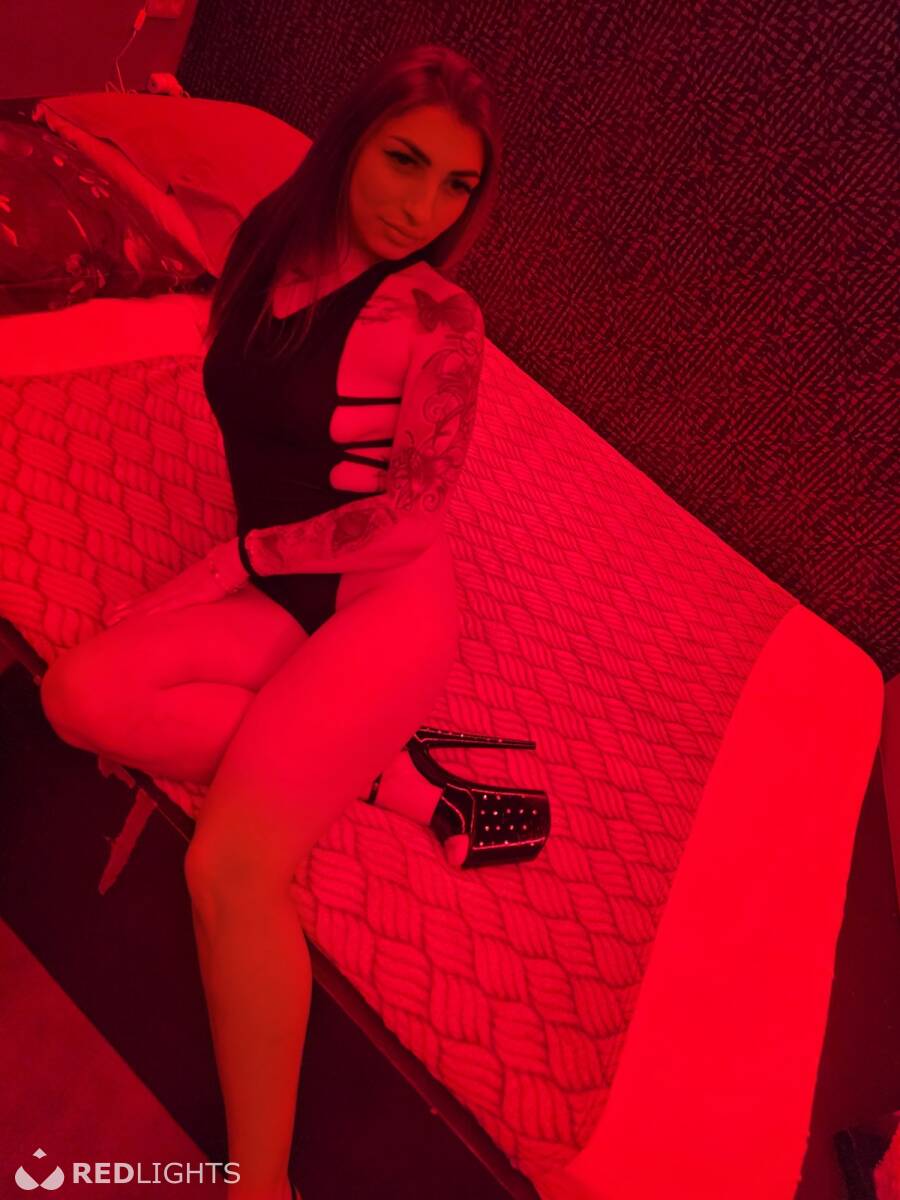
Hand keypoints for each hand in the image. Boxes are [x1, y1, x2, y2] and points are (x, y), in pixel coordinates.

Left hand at [105, 543, 245, 626]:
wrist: (234, 560)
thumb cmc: (226, 569)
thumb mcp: (213, 583)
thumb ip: (207, 588)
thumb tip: (210, 591)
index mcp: (181, 586)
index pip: (154, 597)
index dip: (137, 604)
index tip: (121, 609)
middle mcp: (176, 587)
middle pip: (147, 600)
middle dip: (127, 610)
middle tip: (108, 618)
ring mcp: (181, 591)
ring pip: (152, 603)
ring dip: (133, 612)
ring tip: (114, 618)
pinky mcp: (191, 595)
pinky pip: (169, 605)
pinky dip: (155, 611)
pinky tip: (143, 617)